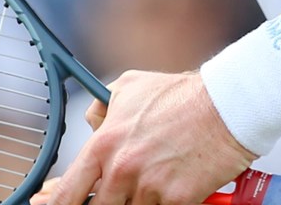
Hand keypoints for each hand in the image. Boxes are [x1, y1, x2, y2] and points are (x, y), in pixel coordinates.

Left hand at [32, 70, 256, 204]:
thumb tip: (91, 123)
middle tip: (118, 189)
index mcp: (104, 144)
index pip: (68, 190)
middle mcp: (122, 170)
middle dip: (105, 203)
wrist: (226, 106)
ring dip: (138, 200)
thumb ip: (102, 108)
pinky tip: (173, 186)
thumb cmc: (179, 95)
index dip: (54, 204)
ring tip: (152, 177)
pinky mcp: (178, 200)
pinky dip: (164, 202)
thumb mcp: (128, 88)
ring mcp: (150, 188)